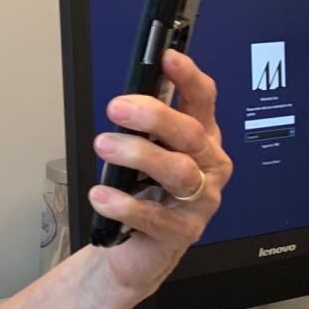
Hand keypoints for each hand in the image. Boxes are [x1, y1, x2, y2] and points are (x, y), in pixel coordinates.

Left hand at [89, 49, 231, 295]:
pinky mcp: (181, 233)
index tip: (167, 58)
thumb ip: (144, 129)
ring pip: (178, 171)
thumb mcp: (145, 156)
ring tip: (104, 146)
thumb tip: (126, 101)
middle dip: (154, 116)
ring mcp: (199, 202)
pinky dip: (123, 203)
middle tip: (118, 107)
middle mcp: (207, 168)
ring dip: (138, 154)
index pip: (203, 101)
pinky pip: (154, 216)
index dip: (189, 78)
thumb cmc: (144, 195)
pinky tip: (100, 195)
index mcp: (202, 141)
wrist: (139, 250)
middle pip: (191, 134)